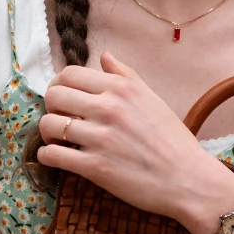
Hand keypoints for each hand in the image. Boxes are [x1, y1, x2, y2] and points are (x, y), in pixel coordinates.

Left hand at [36, 51, 233, 232]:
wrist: (187, 178)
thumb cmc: (171, 138)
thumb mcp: (150, 97)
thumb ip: (124, 74)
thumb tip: (103, 55)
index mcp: (120, 88)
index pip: (69, 74)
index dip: (59, 84)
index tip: (63, 96)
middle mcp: (108, 107)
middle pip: (54, 95)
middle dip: (51, 106)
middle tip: (60, 117)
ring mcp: (100, 137)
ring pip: (49, 124)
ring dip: (47, 132)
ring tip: (58, 139)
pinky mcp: (94, 167)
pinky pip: (52, 155)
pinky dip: (47, 156)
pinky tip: (56, 156)